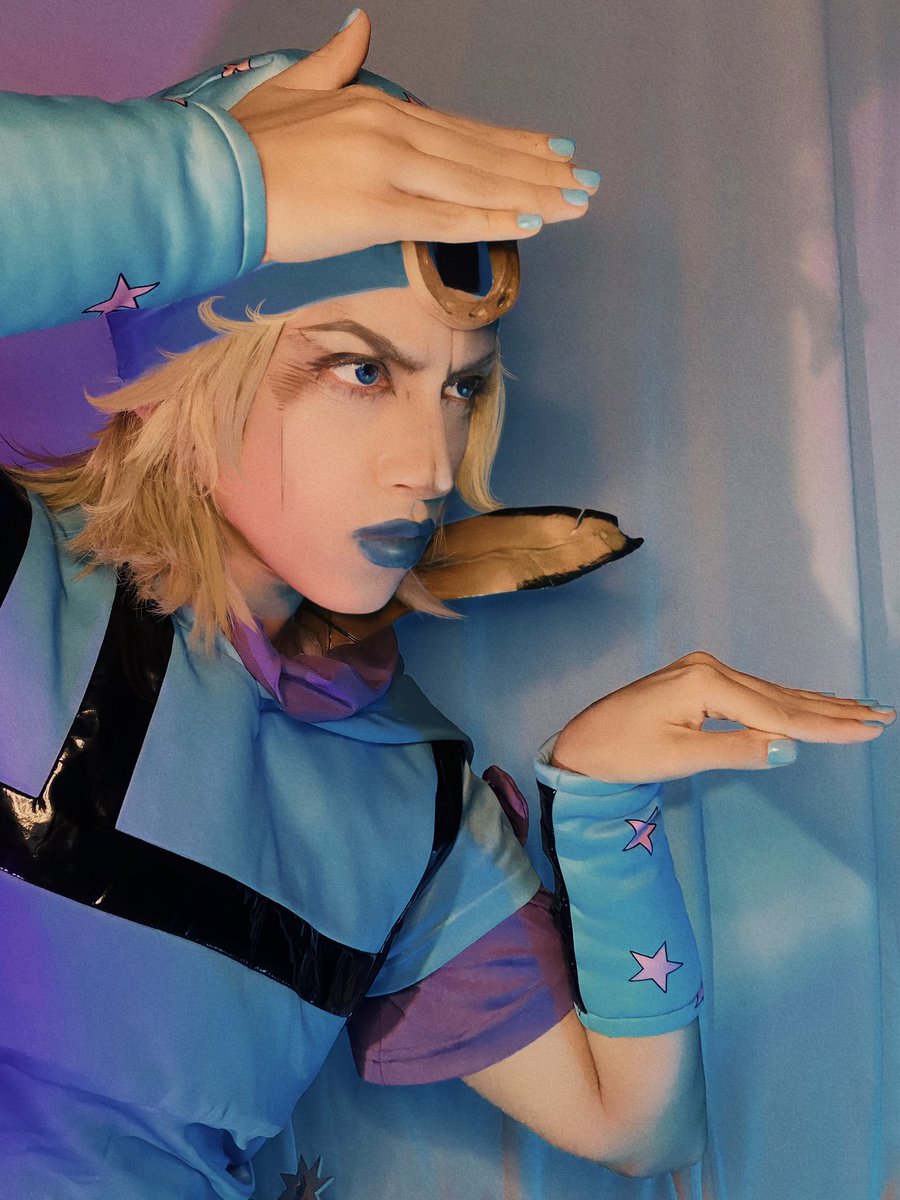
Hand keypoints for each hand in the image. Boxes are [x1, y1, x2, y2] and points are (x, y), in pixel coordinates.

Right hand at [231, 10, 598, 262]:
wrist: (208, 176)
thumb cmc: (242, 142)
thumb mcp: (291, 87)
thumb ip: (334, 60)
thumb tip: (360, 24)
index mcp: (376, 105)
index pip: (460, 129)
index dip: (510, 142)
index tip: (552, 149)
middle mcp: (392, 130)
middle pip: (480, 154)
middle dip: (538, 168)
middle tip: (586, 178)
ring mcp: (387, 168)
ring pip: (476, 183)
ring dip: (533, 193)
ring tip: (579, 201)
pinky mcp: (375, 209)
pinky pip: (446, 219)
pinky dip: (493, 220)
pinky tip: (533, 223)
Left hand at [551, 650, 895, 782]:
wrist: (583, 741)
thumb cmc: (623, 751)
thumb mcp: (679, 758)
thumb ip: (735, 750)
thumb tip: (788, 749)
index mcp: (706, 682)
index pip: (778, 712)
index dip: (825, 726)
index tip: (868, 730)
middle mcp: (710, 668)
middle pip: (782, 697)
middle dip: (833, 710)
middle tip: (882, 716)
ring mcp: (705, 671)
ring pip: (772, 693)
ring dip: (817, 704)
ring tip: (860, 710)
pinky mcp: (700, 680)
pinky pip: (755, 693)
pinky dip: (787, 701)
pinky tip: (808, 703)